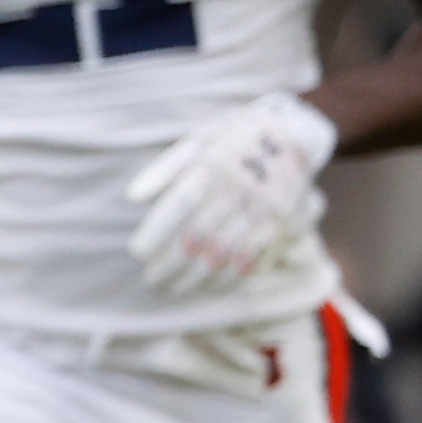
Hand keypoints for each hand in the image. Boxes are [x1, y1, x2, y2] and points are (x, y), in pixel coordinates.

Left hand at [122, 94, 340, 298]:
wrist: (289, 135)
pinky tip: (208, 287)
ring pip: (224, 251)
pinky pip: (252, 257)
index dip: (157, 231)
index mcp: (213, 165)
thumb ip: (164, 169)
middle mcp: (238, 188)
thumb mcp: (196, 141)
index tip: (136, 252)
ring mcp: (261, 208)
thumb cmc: (227, 142)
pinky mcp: (278, 223)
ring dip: (195, 276)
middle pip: (199, 233)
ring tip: (172, 287)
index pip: (180, 203)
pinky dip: (228, 277)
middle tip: (151, 278)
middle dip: (171, 261)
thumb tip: (132, 196)